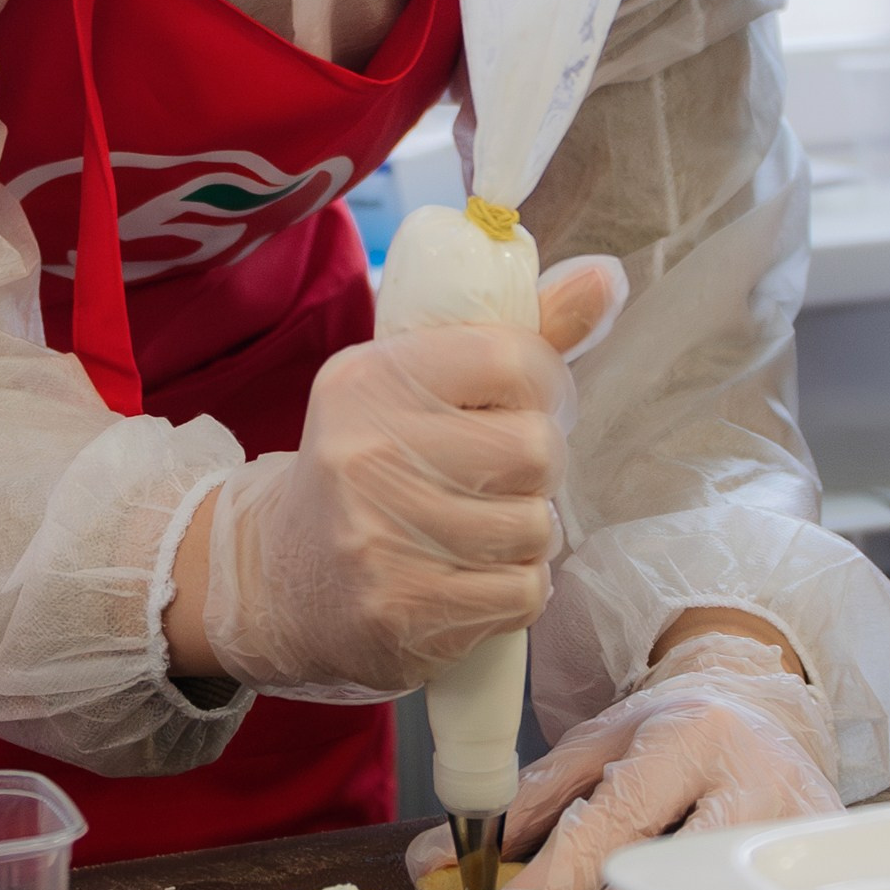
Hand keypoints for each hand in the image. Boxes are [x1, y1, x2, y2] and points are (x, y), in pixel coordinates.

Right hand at [169, 259, 624, 692]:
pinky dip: (514, 587)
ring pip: (537, 528)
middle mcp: (369, 454)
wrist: (282, 575)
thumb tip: (607, 275)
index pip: (511, 358)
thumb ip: (513, 337)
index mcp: (371, 379)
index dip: (545, 384)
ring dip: (526, 531)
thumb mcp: (414, 384)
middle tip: (498, 474)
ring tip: (477, 527)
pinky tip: (468, 576)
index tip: (525, 402)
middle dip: (537, 465)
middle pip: (537, 449)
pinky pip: (524, 592)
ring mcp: (384, 540)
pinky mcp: (406, 613)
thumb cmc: (370, 463)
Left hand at [489, 632, 842, 889]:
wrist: (771, 712)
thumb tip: (439, 862)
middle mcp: (747, 777)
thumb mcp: (602, 745)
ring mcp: (795, 826)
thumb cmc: (676, 737)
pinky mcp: (823, 868)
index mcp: (685, 737)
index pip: (616, 815)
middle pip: (674, 863)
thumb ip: (530, 802)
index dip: (561, 877)